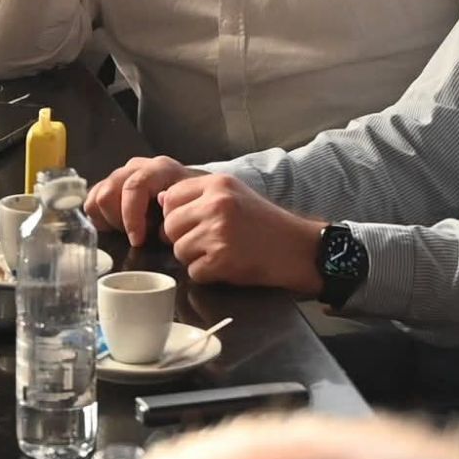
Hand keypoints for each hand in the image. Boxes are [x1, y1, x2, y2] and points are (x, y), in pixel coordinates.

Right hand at [86, 156, 205, 244]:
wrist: (190, 192)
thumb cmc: (188, 203)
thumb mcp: (187, 209)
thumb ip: (172, 217)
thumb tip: (157, 227)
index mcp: (159, 169)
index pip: (134, 188)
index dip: (131, 217)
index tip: (137, 241)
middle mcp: (136, 167)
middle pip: (108, 193)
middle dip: (118, 221)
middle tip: (136, 235)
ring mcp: (120, 173)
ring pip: (97, 197)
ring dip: (109, 220)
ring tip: (128, 229)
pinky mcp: (109, 183)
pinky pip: (92, 200)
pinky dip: (100, 217)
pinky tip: (118, 225)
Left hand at [156, 174, 324, 297]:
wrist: (298, 248)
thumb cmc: (265, 224)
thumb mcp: (234, 196)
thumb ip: (198, 196)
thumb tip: (161, 201)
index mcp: (218, 184)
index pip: (171, 197)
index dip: (177, 215)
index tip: (194, 223)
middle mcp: (216, 203)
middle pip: (170, 226)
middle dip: (183, 238)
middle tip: (210, 242)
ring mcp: (218, 231)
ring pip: (178, 250)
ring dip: (195, 258)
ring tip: (222, 252)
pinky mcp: (222, 259)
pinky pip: (194, 272)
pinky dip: (208, 274)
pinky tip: (228, 265)